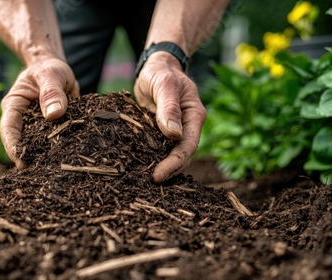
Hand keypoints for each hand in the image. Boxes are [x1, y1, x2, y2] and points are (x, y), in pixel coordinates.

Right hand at [0, 58, 79, 169]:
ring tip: (54, 173)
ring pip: (36, 147)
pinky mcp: (49, 131)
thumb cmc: (49, 68)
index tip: (22, 162)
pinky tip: (67, 162)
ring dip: (43, 159)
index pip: (9, 129)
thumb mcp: (51, 74)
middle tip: (41, 175)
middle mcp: (22, 120)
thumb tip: (54, 114)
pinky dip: (58, 153)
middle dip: (28, 159)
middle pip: (20, 143)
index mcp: (14, 106)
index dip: (13, 147)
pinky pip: (51, 144)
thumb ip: (52, 92)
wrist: (56, 69)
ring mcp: (35, 127)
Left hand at [134, 52, 206, 182]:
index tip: (157, 175)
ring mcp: (175, 131)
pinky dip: (150, 159)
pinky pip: (158, 149)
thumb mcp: (164, 84)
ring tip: (141, 181)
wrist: (156, 67)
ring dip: (160, 168)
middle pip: (182, 156)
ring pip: (171, 155)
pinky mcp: (160, 132)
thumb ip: (168, 107)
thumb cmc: (162, 72)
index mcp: (194, 116)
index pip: (188, 146)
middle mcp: (187, 127)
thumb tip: (173, 134)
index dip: (174, 163)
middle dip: (168, 171)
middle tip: (147, 183)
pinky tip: (137, 168)